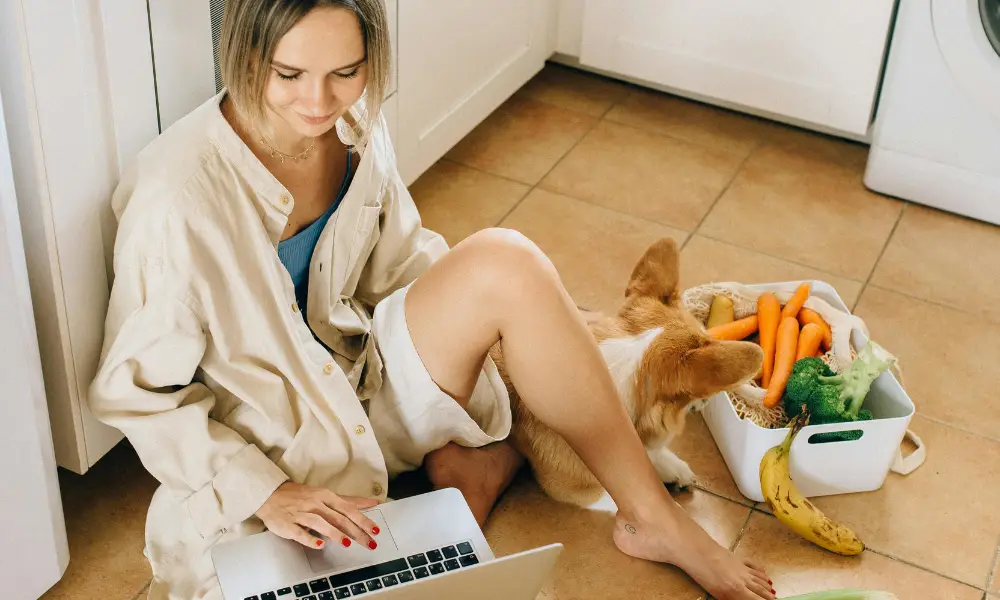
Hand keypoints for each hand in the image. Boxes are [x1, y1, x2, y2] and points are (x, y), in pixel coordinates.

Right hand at [256, 481, 380, 549]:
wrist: (270, 494)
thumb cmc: (301, 495)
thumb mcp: (325, 494)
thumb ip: (347, 500)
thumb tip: (371, 502)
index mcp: (326, 496)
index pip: (349, 508)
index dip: (363, 519)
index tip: (376, 530)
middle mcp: (315, 504)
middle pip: (339, 517)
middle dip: (356, 531)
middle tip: (370, 543)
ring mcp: (301, 514)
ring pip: (321, 523)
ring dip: (335, 533)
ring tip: (347, 543)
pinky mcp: (288, 525)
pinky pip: (300, 532)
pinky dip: (310, 538)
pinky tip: (320, 545)